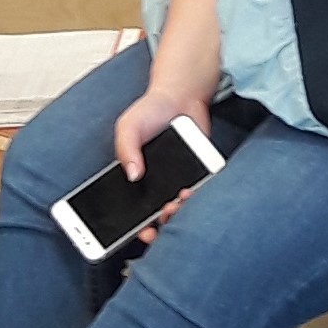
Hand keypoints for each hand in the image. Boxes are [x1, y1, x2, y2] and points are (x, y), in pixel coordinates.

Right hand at [110, 72, 214, 239]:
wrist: (181, 95)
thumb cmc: (151, 111)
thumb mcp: (127, 127)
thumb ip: (125, 149)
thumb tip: (131, 175)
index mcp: (138, 177)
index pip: (136, 210)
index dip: (138, 227)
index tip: (142, 233)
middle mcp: (160, 183)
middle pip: (161, 215)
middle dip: (161, 224)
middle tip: (161, 218)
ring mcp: (180, 178)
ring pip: (182, 207)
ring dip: (179, 213)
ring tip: (176, 202)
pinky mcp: (200, 171)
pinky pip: (202, 191)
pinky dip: (197, 197)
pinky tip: (189, 192)